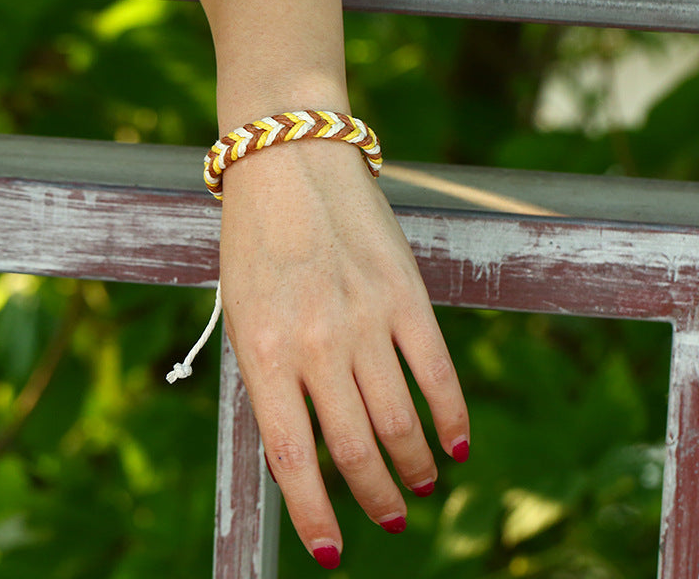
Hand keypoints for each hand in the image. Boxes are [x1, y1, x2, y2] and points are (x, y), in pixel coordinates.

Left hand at [219, 138, 469, 567]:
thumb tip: (307, 444)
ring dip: (411, 466)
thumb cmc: (256, 239)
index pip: (292, 459)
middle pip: (353, 449)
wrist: (289, 160)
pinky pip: (436, 373)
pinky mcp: (406, 295)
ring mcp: (365, 319)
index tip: (332, 551)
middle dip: (372, 497)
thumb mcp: (243, 310)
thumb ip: (271, 375)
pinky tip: (455, 447)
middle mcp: (315, 344)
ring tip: (417, 486)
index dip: (315, 516)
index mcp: (262, 351)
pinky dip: (451, 418)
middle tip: (388, 517)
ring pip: (399, 421)